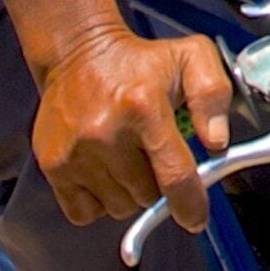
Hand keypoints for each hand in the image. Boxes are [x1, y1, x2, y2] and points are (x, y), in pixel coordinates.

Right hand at [31, 26, 235, 231]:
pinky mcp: (53, 165)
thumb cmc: (136, 62)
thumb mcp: (191, 57)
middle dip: (157, 182)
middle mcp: (106, 133)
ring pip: (119, 207)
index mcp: (144, 107)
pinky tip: (103, 168)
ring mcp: (75, 152)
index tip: (196, 217)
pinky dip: (99, 200)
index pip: (174, 175)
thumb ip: (213, 95)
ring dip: (128, 191)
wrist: (76, 53)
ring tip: (126, 155)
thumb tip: (216, 142)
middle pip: (148, 196)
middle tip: (152, 153)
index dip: (190, 204)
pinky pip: (86, 212)